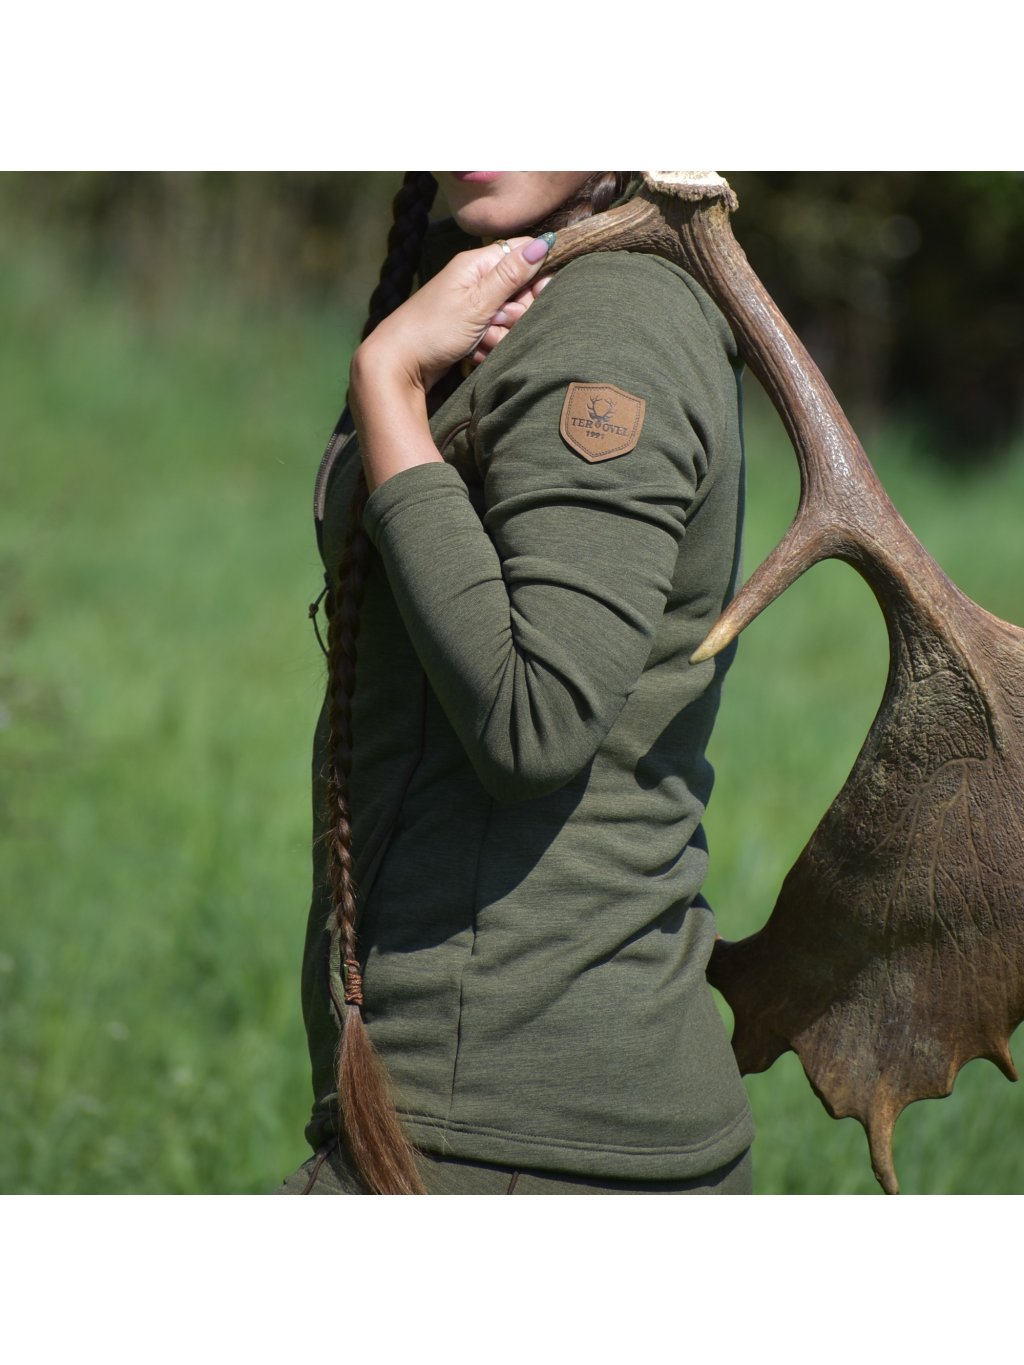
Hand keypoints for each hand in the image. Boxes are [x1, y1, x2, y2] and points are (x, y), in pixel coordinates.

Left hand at [350, 234, 554, 399]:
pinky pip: (495, 336)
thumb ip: (511, 275)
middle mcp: (476, 281)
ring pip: (510, 318)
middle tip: (495, 321)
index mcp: (477, 264)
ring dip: (501, 334)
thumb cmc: (432, 330)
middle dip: (516, 313)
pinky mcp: (470, 329)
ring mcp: (472, 306)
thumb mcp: (477, 302)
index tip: (536, 297)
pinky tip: (474, 353)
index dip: (537, 276)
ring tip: (480, 340)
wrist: (398, 365)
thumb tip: (543, 243)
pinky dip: (489, 347)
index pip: (524, 253)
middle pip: (521, 291)